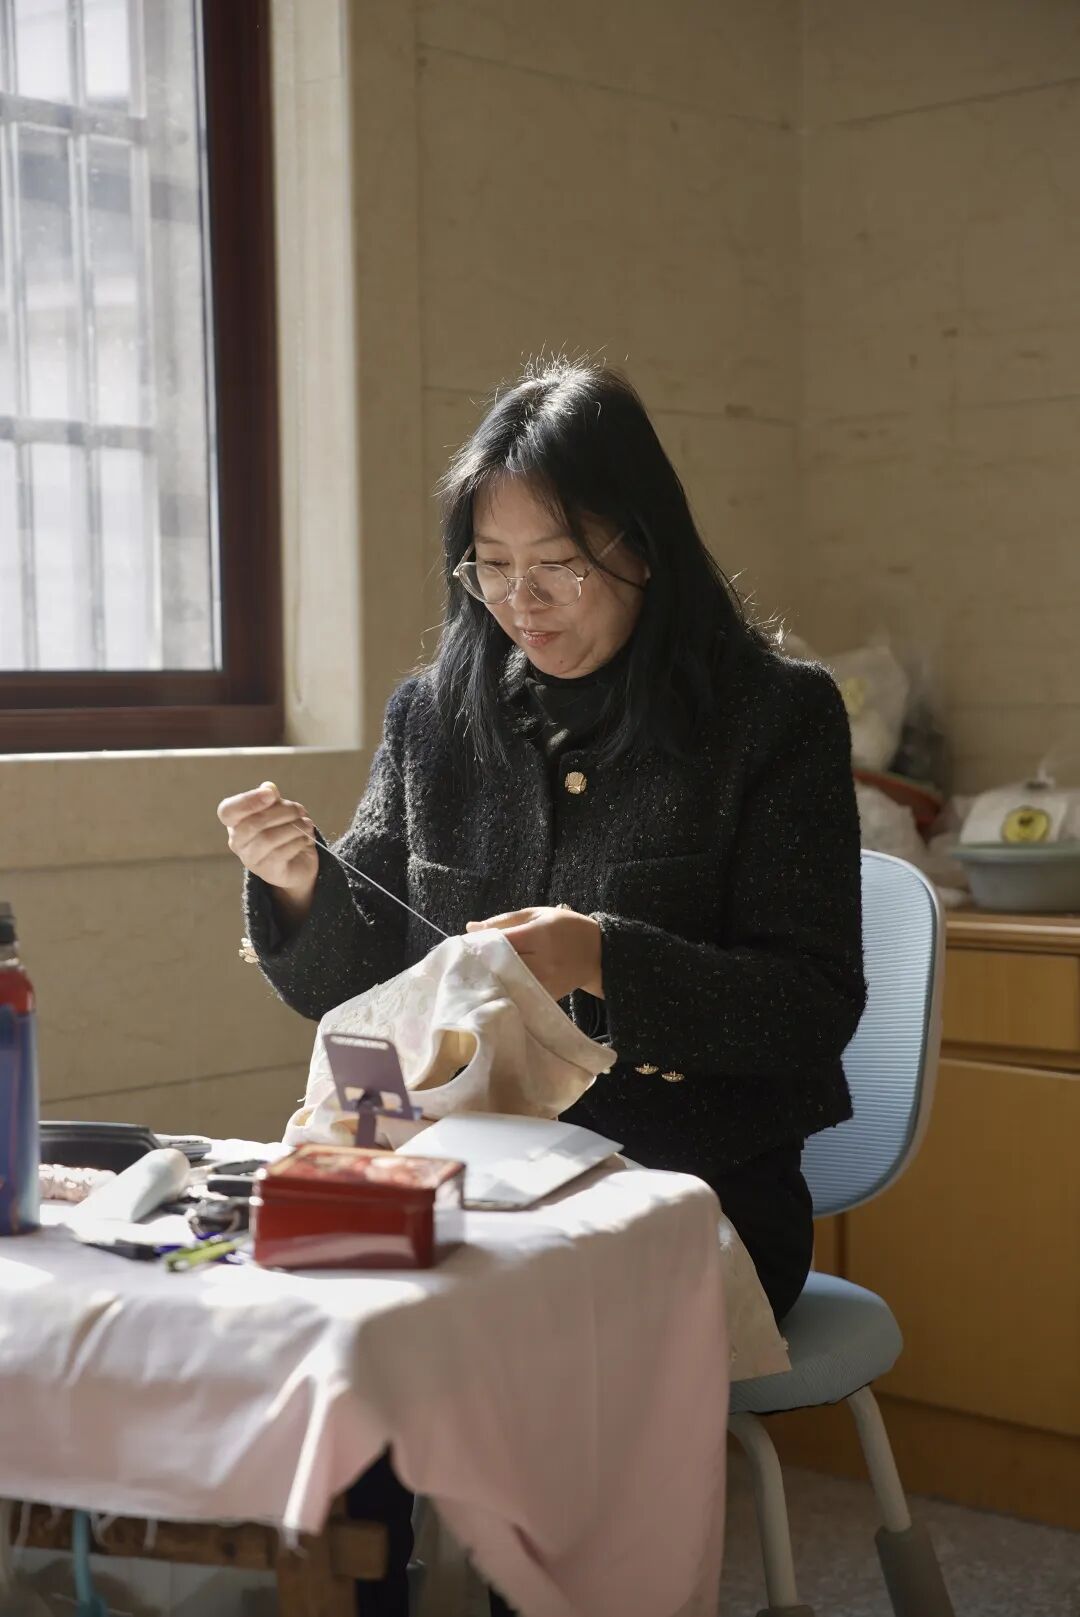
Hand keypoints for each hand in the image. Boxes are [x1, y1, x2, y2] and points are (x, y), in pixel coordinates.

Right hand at [217, 780, 318, 919]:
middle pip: (253, 824)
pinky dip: (297, 842)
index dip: (248, 801)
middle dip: (282, 812)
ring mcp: (250, 859)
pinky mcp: (268, 872)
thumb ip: (272, 799)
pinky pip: (281, 853)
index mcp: (236, 823)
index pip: (227, 811)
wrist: (299, 862)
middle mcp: (238, 842)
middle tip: (300, 811)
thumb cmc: (285, 831)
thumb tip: (268, 787)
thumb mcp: (280, 810)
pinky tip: (305, 838)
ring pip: (268, 839)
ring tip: (307, 825)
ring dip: (293, 828)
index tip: (271, 795)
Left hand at [466, 906, 603, 1001]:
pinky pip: (520, 993)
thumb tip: (471, 928)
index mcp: (538, 935)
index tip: (467, 945)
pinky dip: (507, 988)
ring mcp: (545, 981)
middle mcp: (542, 961)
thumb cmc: (566, 928)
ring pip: (508, 982)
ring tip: (483, 971)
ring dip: (493, 977)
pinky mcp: (547, 996)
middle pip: (501, 964)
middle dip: (483, 962)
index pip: (501, 941)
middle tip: (469, 960)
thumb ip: (504, 920)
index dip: (480, 943)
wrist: (598, 954)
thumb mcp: (537, 914)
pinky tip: (500, 982)